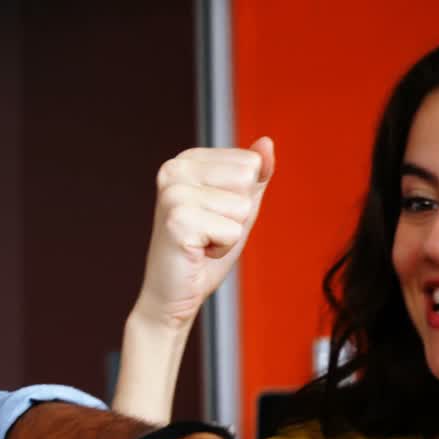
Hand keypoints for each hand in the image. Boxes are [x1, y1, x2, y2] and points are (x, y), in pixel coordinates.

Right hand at [134, 137, 274, 329]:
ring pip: (242, 206)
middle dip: (238, 214)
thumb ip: (254, 175)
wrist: (172, 295)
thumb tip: (266, 142)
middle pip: (248, 178)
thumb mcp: (238, 207)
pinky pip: (232, 231)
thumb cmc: (204, 251)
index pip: (250, 163)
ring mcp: (172, 194)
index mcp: (186, 160)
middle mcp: (174, 169)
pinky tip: (197, 253)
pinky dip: (222, 249)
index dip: (242, 198)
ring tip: (202, 243)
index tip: (213, 216)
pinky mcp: (177, 221)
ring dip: (229, 233)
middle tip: (208, 232)